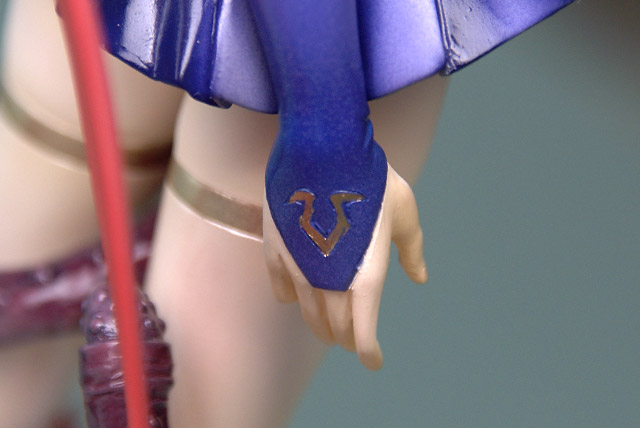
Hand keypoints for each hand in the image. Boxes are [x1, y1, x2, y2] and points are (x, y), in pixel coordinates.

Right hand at [263, 164, 426, 369]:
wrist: (324, 150)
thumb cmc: (372, 181)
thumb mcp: (404, 214)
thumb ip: (411, 251)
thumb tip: (419, 278)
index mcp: (365, 278)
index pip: (364, 333)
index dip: (369, 352)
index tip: (373, 361)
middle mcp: (330, 282)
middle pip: (334, 327)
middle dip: (346, 338)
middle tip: (353, 340)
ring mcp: (299, 269)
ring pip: (307, 313)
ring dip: (319, 324)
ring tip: (326, 327)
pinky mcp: (277, 251)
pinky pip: (280, 288)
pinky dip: (290, 298)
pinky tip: (293, 296)